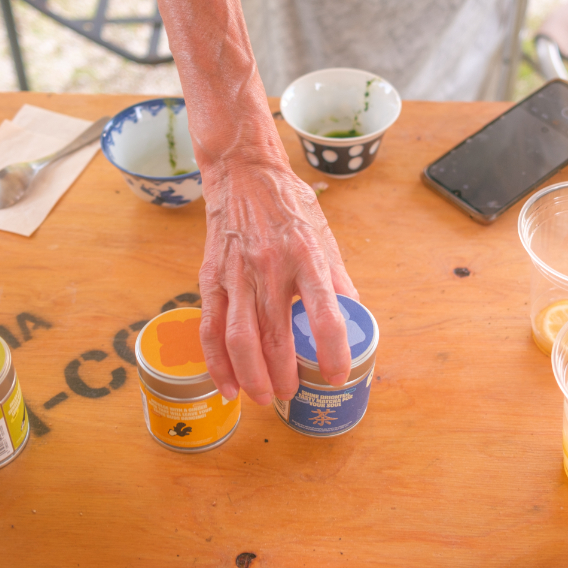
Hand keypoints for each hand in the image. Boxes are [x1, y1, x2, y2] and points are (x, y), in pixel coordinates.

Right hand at [138, 0, 354, 403]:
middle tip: (294, 394)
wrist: (241, 169)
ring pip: (240, 340)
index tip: (336, 375)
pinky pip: (211, 328)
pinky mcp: (211, 276)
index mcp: (306, 255)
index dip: (332, 352)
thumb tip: (357, 319)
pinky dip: (217, 363)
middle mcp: (270, 267)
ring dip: (253, 377)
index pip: (325, 315)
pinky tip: (228, 386)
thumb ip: (339, 279)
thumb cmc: (287, 204)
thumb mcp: (324, 235)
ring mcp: (236, 273)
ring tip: (265, 398)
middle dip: (285, 376)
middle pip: (276, 337)